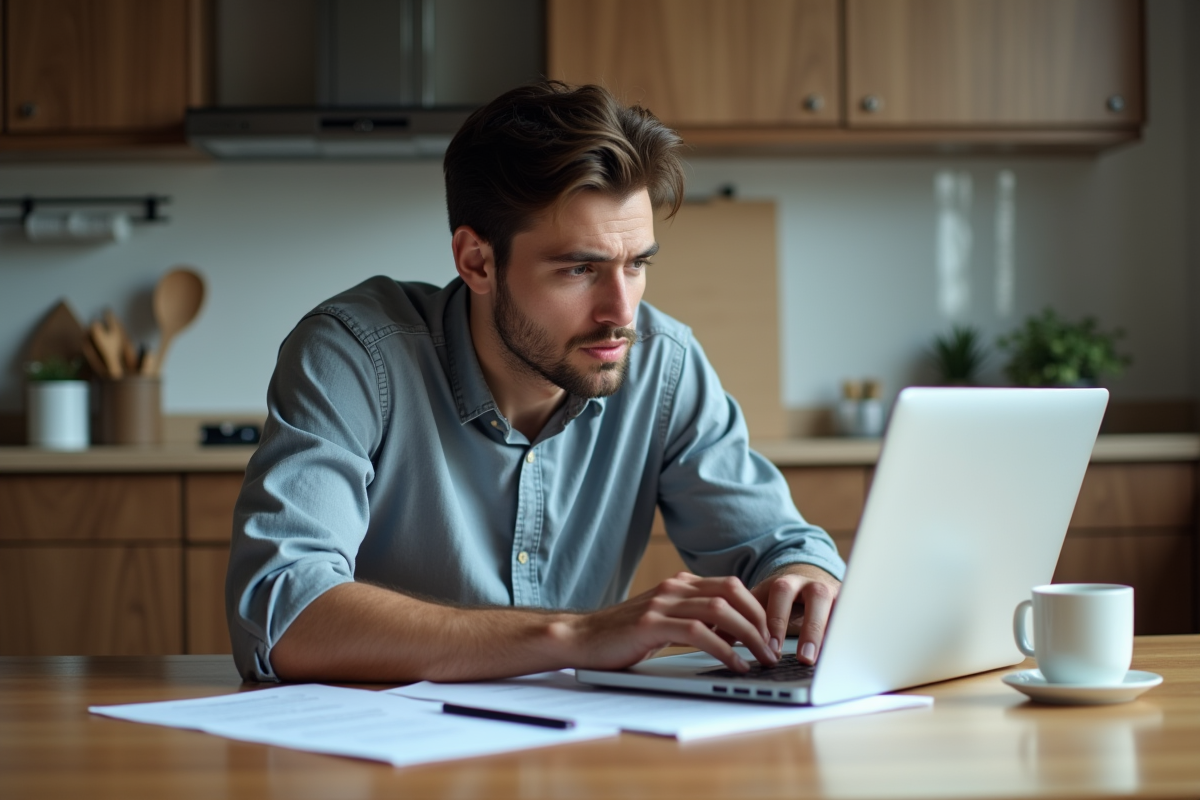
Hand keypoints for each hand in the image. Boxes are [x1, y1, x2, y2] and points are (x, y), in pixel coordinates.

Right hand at [562, 572, 778, 672]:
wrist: (582, 638)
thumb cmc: (624, 635)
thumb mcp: (665, 620)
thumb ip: (695, 619)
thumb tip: (734, 635)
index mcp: (680, 584)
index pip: (731, 586)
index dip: (757, 608)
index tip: (771, 634)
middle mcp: (674, 587)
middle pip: (732, 593)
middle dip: (759, 620)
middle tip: (772, 647)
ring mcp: (662, 603)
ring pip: (720, 610)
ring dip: (748, 635)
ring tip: (761, 658)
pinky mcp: (651, 624)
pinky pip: (698, 633)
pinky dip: (723, 650)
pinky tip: (735, 665)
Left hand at [751, 564, 841, 664]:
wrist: (809, 580)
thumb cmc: (781, 600)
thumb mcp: (760, 604)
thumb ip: (741, 620)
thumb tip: (714, 636)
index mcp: (786, 582)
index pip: (780, 594)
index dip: (776, 620)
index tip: (770, 646)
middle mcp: (813, 585)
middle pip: (817, 598)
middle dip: (811, 628)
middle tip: (804, 658)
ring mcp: (835, 595)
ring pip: (839, 610)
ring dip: (833, 636)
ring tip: (828, 662)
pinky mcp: (850, 608)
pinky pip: (851, 623)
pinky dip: (847, 639)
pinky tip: (843, 659)